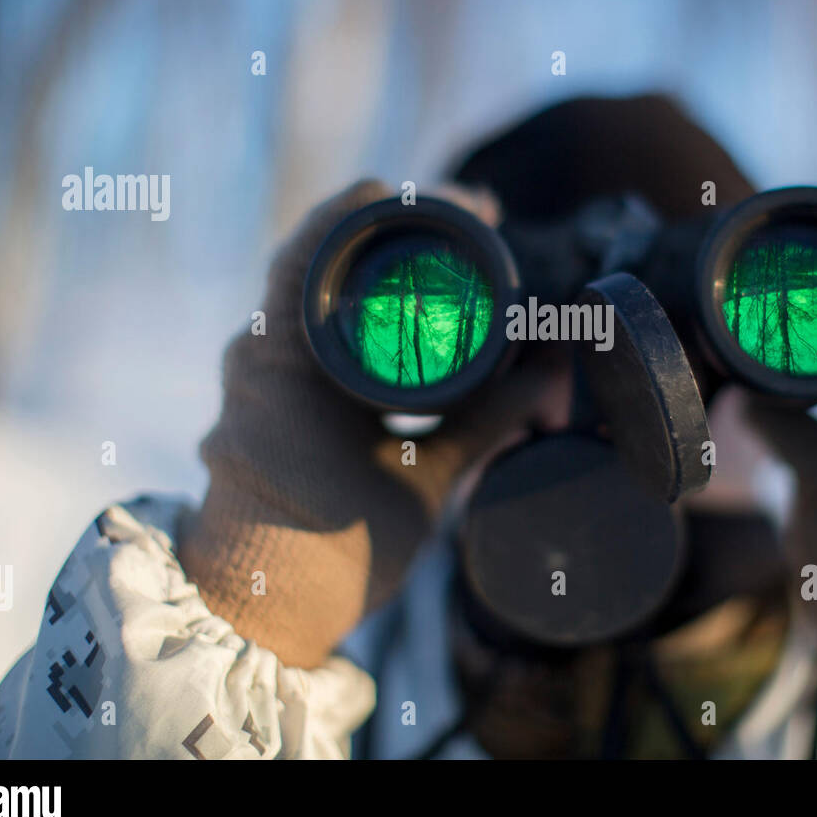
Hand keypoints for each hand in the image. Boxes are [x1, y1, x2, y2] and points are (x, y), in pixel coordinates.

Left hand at [180, 180, 564, 668]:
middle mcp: (260, 351)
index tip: (465, 205)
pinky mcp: (267, 396)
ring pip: (322, 292)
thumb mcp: (422, 481)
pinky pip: (319, 332)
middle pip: (327, 255)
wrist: (263, 611)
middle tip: (475, 224)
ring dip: (381, 271)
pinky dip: (367, 315)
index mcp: (285, 359)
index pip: (322, 243)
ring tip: (453, 262)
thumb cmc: (332, 553)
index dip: (390, 206)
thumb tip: (557, 373)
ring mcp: (258, 372)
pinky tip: (414, 317)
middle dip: (401, 233)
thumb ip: (489, 422)